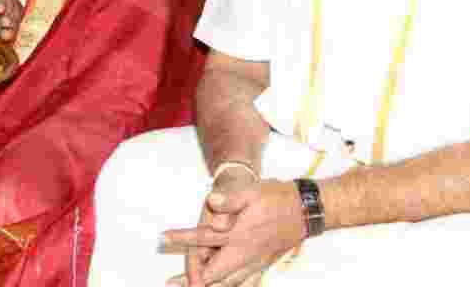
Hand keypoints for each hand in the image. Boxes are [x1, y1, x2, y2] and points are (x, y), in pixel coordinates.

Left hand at [161, 173, 304, 286]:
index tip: (163, 238)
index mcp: (238, 234)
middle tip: (171, 283)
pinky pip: (247, 284)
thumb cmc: (276, 198)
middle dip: (192, 279)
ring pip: (230, 283)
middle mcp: (245, 253)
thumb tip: (211, 200)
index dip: (182, 239)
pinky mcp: (264, 264)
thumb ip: (230, 198)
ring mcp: (256, 262)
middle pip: (214, 273)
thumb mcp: (252, 192)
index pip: (203, 239)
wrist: (305, 209)